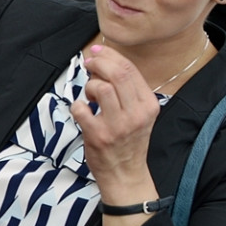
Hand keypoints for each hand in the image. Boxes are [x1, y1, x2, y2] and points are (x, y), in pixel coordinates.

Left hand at [71, 44, 158, 193]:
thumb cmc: (128, 140)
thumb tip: (101, 62)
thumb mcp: (138, 113)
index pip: (129, 69)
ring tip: (90, 95)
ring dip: (89, 85)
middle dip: (98, 62)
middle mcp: (136, 114)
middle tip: (89, 64)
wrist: (125, 174)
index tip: (97, 51)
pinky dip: (77, 105)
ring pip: (101, 87)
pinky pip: (81, 108)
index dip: (109, 55)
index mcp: (148, 105)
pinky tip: (82, 111)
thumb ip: (125, 89)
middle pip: (116, 73)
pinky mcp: (99, 136)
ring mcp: (118, 126)